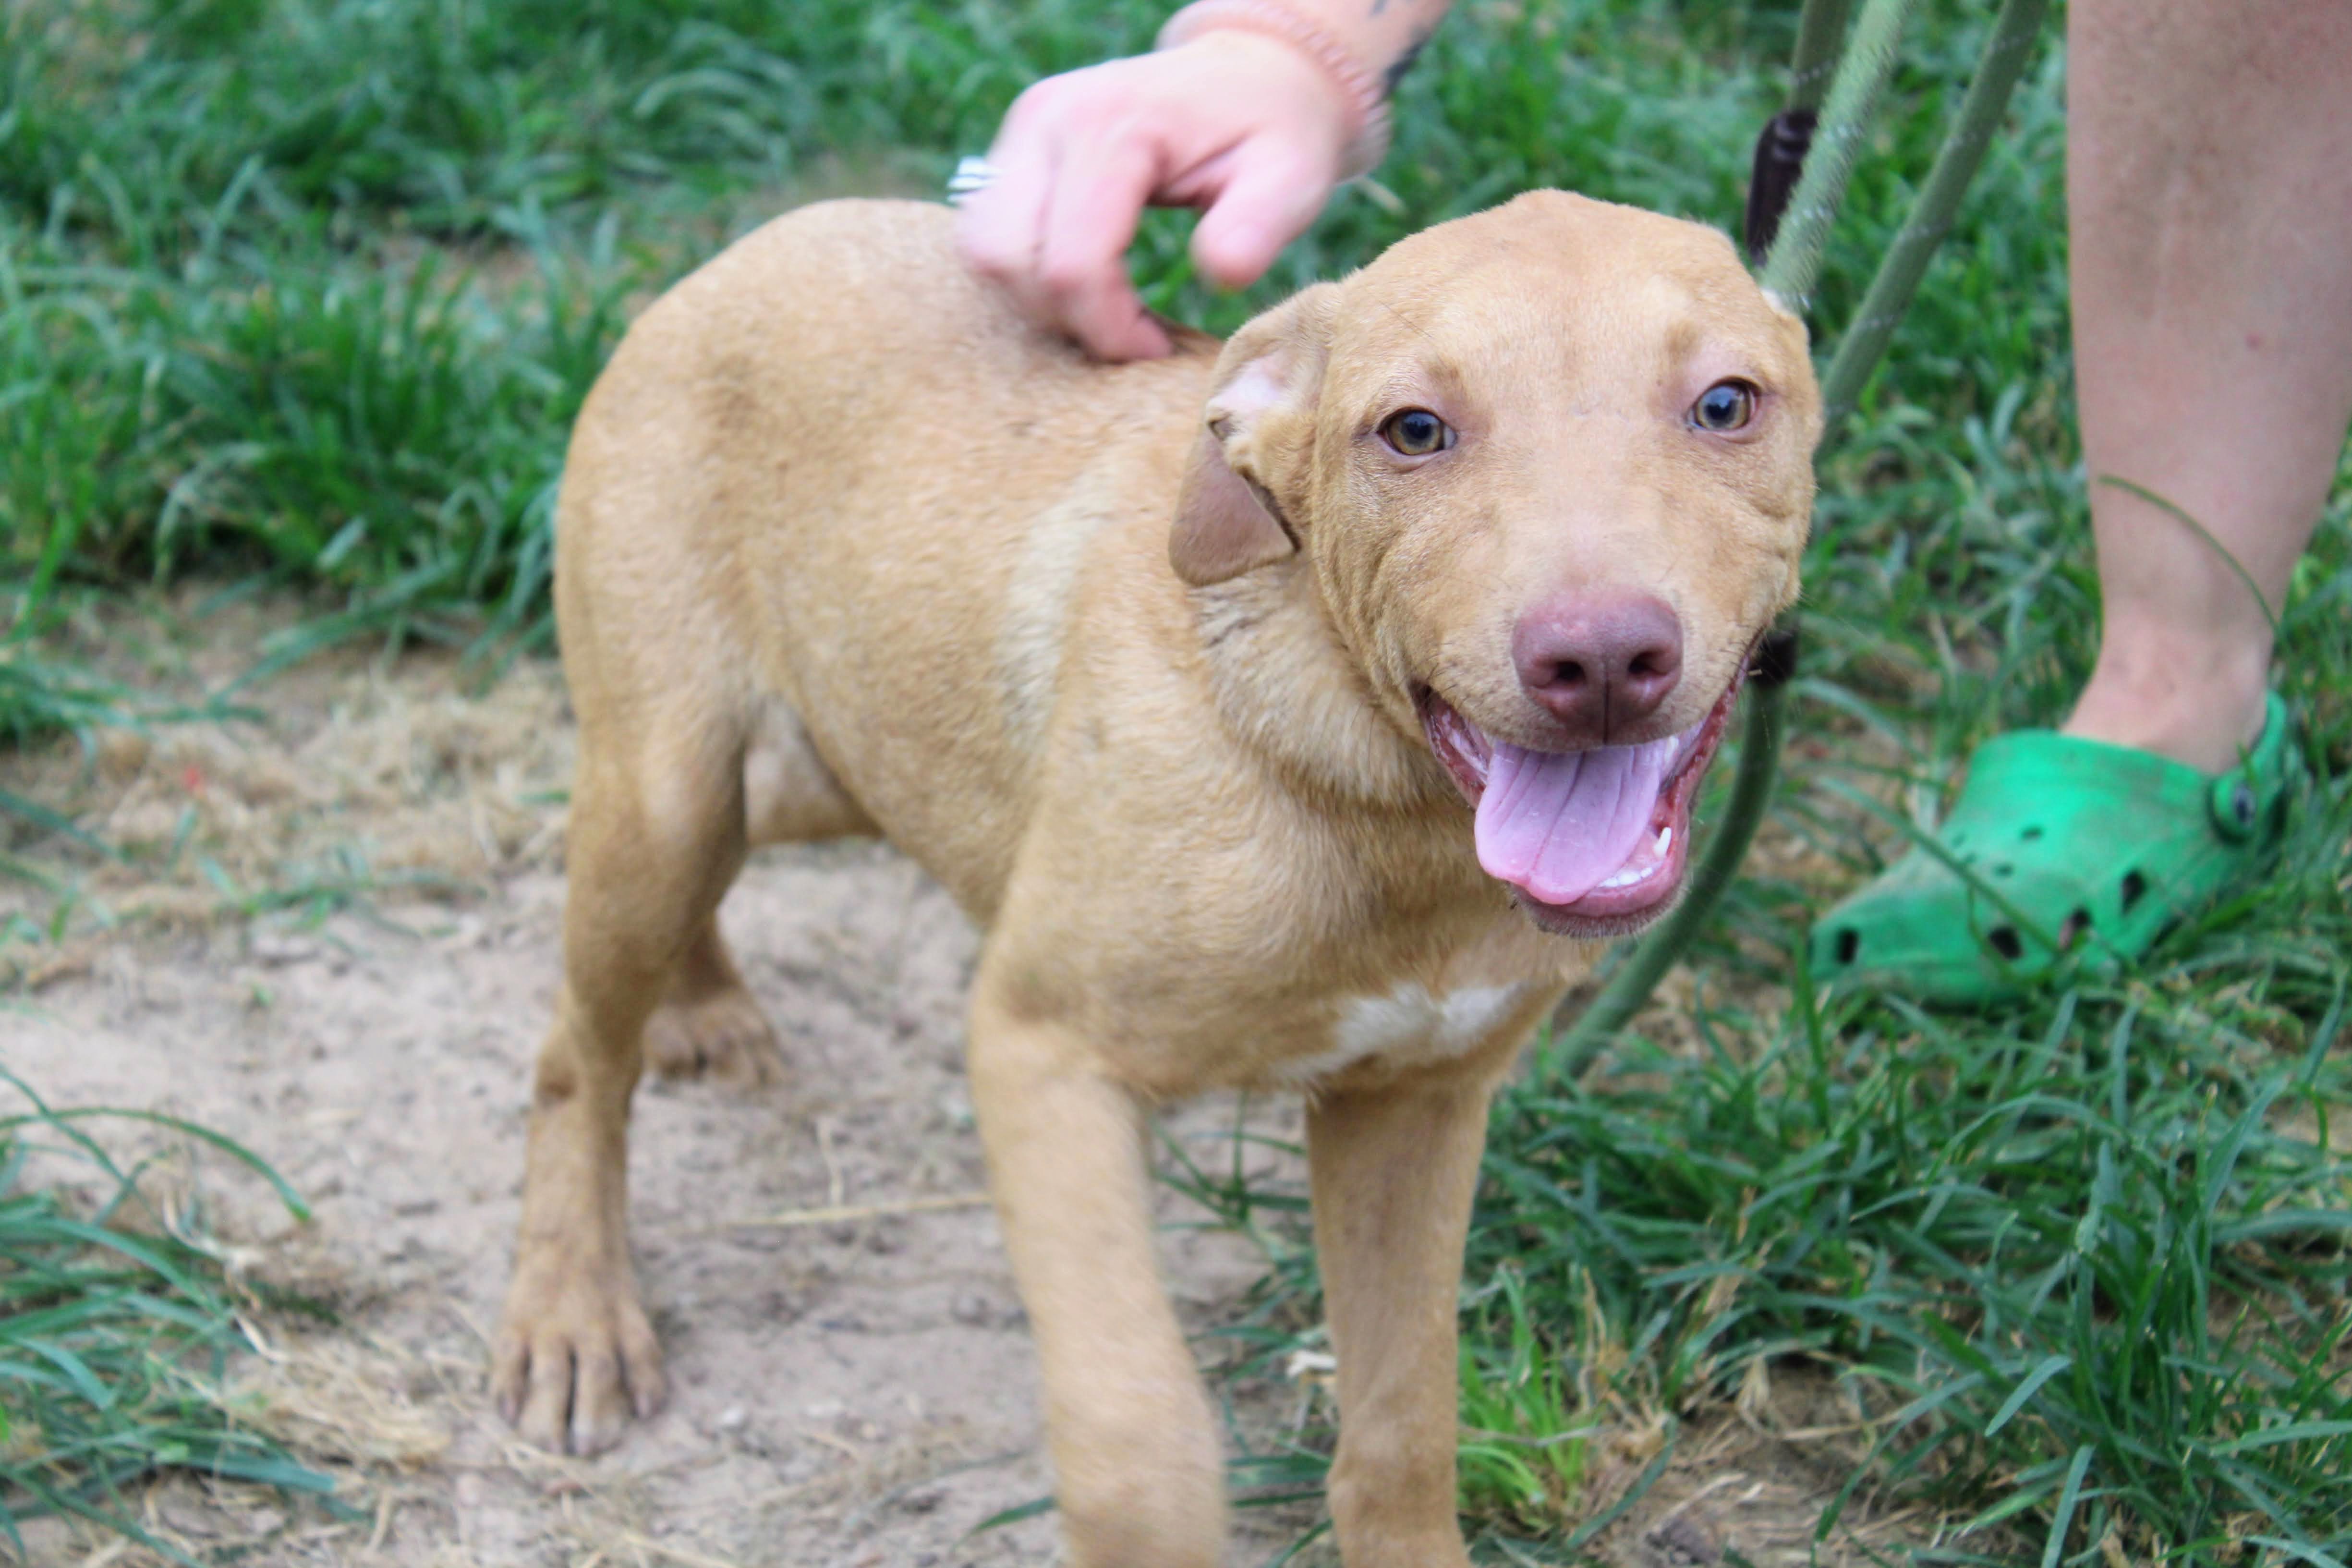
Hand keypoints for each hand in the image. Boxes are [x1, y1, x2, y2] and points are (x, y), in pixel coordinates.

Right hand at [958, 32, 1355, 361]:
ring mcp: (1021, 132)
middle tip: (1131, 333)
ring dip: (1039, 300)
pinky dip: (1029, 276)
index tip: (1156, 348)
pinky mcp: (1014, 150)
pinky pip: (990, 235)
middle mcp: (1048, 120)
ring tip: (1110, 308)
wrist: (1252, 73)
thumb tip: (1220, 275)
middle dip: (1067, 318)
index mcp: (1111, 126)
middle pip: (1007, 259)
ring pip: (985, 251)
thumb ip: (1260, 225)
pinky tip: (1090, 282)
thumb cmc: (1274, 129)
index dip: (1108, 329)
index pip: (1073, 263)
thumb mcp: (1293, 175)